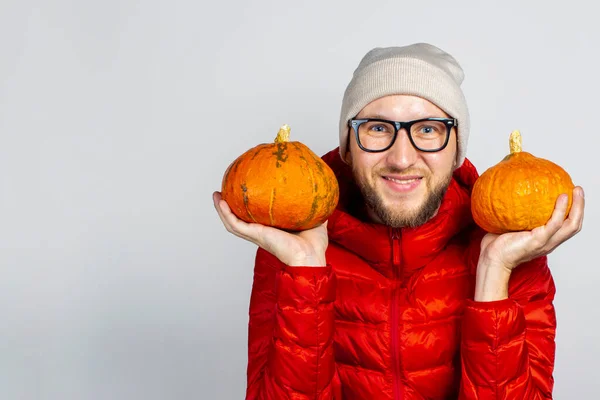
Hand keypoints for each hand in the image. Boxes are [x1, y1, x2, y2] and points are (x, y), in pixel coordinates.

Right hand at [213, 191, 328, 265]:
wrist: (310, 256)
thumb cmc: (314, 245)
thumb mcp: (315, 219)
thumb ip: (315, 207)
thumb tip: (321, 192)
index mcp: (272, 230)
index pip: (256, 218)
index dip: (248, 208)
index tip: (243, 194)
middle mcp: (261, 232)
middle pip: (240, 219)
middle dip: (229, 208)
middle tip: (222, 193)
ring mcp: (256, 234)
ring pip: (232, 222)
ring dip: (222, 210)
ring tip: (216, 195)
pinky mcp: (255, 234)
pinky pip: (235, 224)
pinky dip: (226, 214)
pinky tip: (221, 202)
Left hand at [474, 186, 584, 300]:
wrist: (492, 259)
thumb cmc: (497, 244)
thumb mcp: (511, 226)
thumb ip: (516, 214)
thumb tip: (512, 194)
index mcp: (545, 239)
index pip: (566, 226)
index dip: (572, 211)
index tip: (571, 195)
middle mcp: (550, 242)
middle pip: (574, 224)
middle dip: (580, 206)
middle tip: (578, 189)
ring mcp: (546, 242)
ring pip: (571, 224)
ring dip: (577, 206)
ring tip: (576, 190)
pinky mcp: (539, 240)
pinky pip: (555, 223)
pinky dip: (561, 210)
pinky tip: (562, 197)